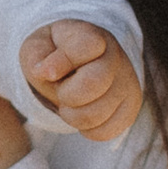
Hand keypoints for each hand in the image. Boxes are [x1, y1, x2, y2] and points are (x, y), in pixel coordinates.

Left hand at [20, 21, 143, 145]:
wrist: (77, 65)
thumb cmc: (53, 56)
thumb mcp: (38, 47)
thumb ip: (38, 54)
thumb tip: (46, 72)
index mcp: (93, 36)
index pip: (85, 47)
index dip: (60, 63)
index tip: (47, 70)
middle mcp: (116, 57)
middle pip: (92, 84)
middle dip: (65, 94)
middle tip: (62, 90)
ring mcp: (127, 83)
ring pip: (96, 114)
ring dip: (72, 115)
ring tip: (70, 103)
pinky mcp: (130, 108)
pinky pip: (105, 132)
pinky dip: (86, 129)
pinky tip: (83, 113)